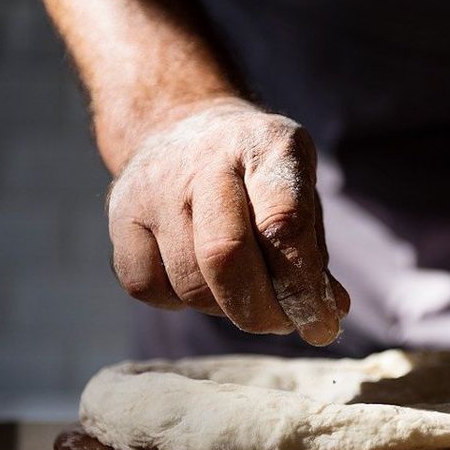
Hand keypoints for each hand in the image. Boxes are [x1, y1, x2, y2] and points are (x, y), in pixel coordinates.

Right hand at [106, 97, 349, 345]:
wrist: (183, 125)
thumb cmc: (256, 174)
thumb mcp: (299, 191)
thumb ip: (312, 251)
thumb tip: (332, 313)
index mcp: (267, 145)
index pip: (283, 224)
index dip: (303, 286)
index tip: (321, 324)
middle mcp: (206, 159)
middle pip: (226, 255)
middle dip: (261, 310)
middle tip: (281, 324)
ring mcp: (154, 186)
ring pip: (190, 283)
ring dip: (225, 309)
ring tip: (244, 293)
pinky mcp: (118, 214)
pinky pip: (148, 287)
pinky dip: (180, 302)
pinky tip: (199, 279)